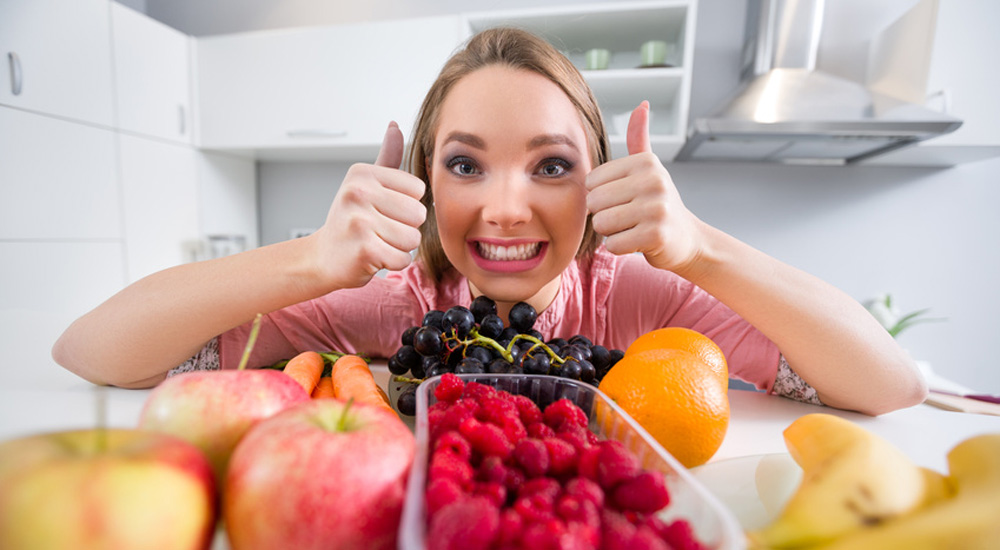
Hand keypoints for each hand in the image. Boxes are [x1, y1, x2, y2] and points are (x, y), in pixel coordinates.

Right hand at [311, 122, 426, 289]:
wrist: (323, 258)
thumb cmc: (350, 221)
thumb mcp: (365, 184)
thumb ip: (387, 157)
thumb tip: (395, 126)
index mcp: (362, 173)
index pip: (418, 189)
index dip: (406, 205)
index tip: (382, 210)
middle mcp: (358, 192)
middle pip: (418, 214)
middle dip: (405, 227)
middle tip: (379, 229)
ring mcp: (359, 221)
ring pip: (412, 238)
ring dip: (399, 246)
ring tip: (377, 242)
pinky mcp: (364, 249)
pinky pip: (402, 258)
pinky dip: (393, 263)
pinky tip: (374, 257)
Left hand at [585, 102, 701, 272]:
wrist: (687, 239)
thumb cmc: (659, 203)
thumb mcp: (650, 168)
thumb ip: (639, 138)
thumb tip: (641, 104)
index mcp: (646, 162)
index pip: (592, 181)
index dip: (600, 196)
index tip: (623, 199)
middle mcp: (653, 181)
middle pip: (594, 202)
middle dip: (603, 215)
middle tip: (627, 217)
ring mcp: (656, 208)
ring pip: (601, 223)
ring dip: (610, 232)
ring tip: (631, 227)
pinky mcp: (656, 235)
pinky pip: (613, 244)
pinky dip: (619, 247)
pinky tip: (637, 242)